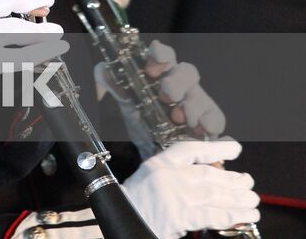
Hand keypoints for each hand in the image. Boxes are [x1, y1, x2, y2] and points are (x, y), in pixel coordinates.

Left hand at [96, 40, 225, 160]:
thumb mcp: (126, 100)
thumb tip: (103, 69)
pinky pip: (216, 122)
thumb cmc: (143, 117)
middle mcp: (183, 85)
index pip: (166, 55)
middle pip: (189, 72)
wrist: (154, 150)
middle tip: (166, 96)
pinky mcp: (209, 125)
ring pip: (204, 97)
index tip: (150, 69)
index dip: (161, 56)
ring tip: (180, 119)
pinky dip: (212, 126)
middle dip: (178, 82)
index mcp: (162, 74)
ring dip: (193, 106)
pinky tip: (201, 132)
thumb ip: (114, 82)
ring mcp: (199, 104)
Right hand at [123, 139, 258, 236]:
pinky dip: (232, 215)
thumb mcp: (148, 183)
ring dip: (238, 198)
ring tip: (252, 200)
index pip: (189, 150)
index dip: (215, 148)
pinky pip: (212, 215)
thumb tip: (207, 180)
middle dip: (232, 180)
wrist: (119, 223)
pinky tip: (245, 216)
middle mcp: (166, 177)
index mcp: (156, 165)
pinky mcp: (178, 217)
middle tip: (248, 182)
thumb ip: (172, 178)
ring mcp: (173, 197)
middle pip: (207, 175)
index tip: (234, 148)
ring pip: (214, 194)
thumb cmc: (131, 206)